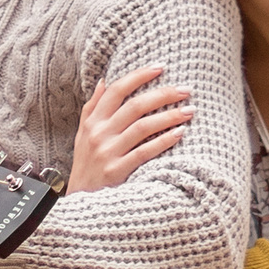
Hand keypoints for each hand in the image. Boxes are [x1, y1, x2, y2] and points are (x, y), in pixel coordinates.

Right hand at [67, 65, 193, 191]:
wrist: (79, 200)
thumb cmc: (85, 164)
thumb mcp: (82, 133)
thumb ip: (92, 106)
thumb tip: (105, 80)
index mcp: (93, 121)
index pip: (117, 90)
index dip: (139, 76)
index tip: (160, 68)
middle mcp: (99, 133)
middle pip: (135, 106)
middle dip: (163, 95)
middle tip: (185, 90)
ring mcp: (108, 152)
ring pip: (143, 127)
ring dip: (169, 116)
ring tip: (189, 111)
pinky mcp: (117, 171)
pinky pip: (144, 152)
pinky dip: (163, 141)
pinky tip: (180, 133)